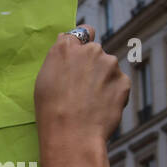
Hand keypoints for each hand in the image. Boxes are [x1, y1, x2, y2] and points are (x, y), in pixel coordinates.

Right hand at [34, 25, 128, 166]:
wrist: (71, 135)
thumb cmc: (50, 111)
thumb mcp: (43, 80)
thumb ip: (59, 59)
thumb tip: (70, 49)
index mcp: (66, 48)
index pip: (82, 32)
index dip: (81, 44)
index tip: (79, 57)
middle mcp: (91, 50)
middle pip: (95, 51)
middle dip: (91, 64)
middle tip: (80, 88)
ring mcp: (110, 65)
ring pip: (108, 68)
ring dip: (102, 79)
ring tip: (88, 102)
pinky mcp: (124, 81)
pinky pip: (118, 84)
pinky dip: (112, 93)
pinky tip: (99, 108)